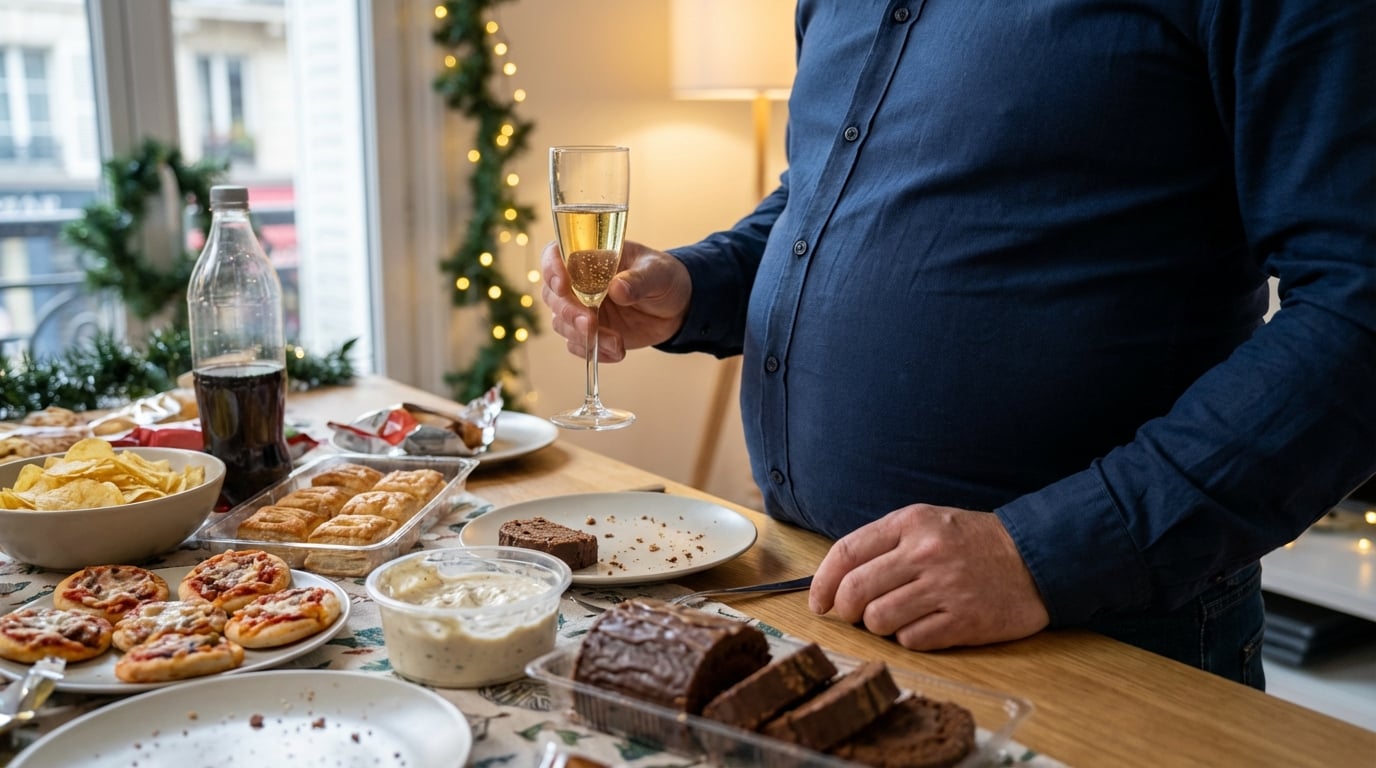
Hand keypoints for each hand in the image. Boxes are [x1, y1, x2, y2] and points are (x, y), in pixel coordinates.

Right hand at [540, 240, 691, 361]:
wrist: (676, 307)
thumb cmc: (663, 276)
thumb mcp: (657, 272)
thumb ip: (638, 279)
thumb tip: (617, 289)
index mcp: (590, 256)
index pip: (555, 255)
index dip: (552, 268)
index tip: (562, 284)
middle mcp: (578, 283)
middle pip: (553, 296)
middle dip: (568, 312)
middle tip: (591, 323)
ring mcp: (582, 309)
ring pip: (562, 324)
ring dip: (584, 336)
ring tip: (616, 342)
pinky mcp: (590, 332)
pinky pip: (578, 345)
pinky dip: (594, 351)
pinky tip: (617, 352)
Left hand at [808, 504, 1049, 649]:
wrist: (1036, 557)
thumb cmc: (972, 542)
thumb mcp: (928, 522)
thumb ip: (884, 544)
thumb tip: (836, 581)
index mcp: (910, 523)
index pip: (846, 552)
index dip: (823, 583)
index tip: (818, 602)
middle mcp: (924, 553)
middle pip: (855, 592)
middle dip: (846, 610)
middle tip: (855, 615)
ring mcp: (945, 587)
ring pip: (878, 621)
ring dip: (879, 626)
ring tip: (897, 617)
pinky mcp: (964, 621)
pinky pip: (911, 640)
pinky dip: (909, 638)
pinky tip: (925, 625)